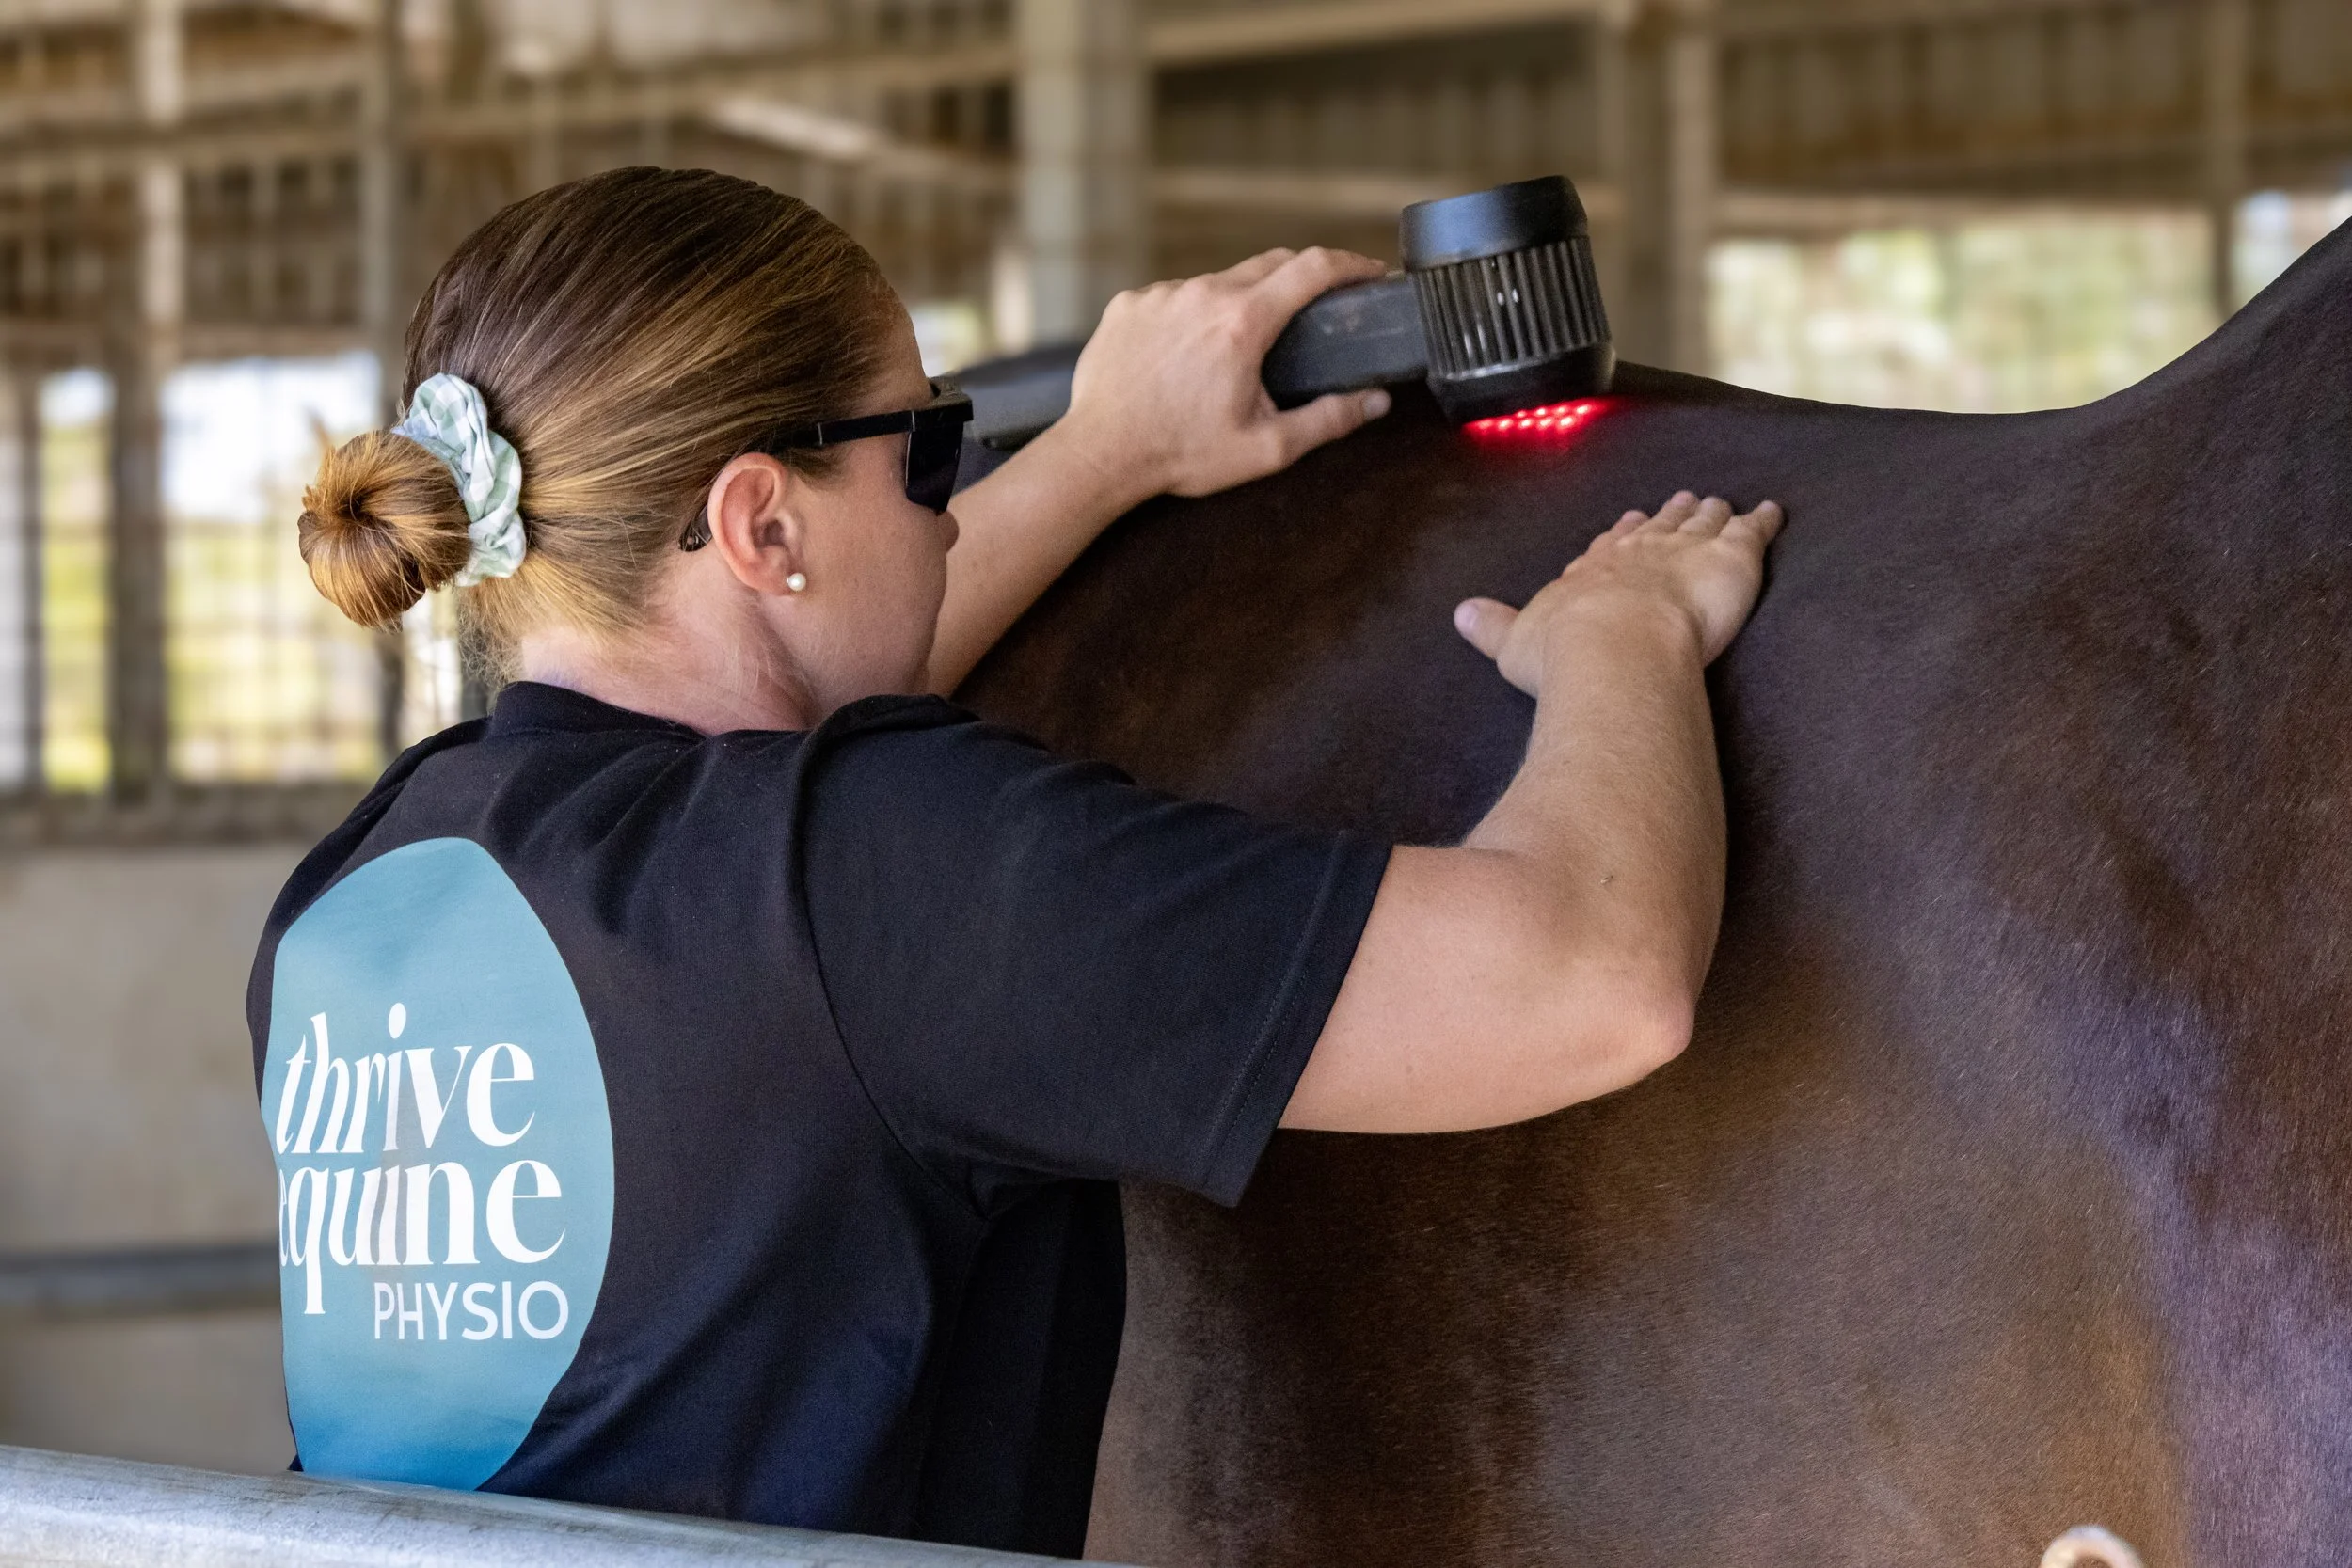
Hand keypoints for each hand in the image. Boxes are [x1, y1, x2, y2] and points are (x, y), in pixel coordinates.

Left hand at [1056, 247, 1395, 502]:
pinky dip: (1190, 317)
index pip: (1313, 268)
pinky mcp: (1128, 304)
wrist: (1100, 455)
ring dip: (1238, 303)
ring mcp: (1161, 295)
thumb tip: (1375, 400)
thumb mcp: (1266, 448)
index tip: (1370, 273)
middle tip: (1317, 308)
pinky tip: (1185, 357)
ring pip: (1217, 283)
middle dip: (1301, 279)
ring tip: (1237, 349)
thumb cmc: (1181, 454)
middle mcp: (1202, 294)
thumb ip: (1328, 421)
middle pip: (1270, 264)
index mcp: (1243, 323)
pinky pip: (1173, 298)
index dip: (1351, 264)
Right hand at [1454, 492, 1783, 695]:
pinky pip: (1752, 531)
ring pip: (1701, 524)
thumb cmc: (1563, 655)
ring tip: (1716, 502)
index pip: (1609, 547)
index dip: (1620, 536)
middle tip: (1677, 501)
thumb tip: (1459, 613)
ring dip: (1709, 512)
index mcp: (1591, 571)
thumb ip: (1492, 626)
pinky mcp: (1731, 558)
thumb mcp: (1513, 644)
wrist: (1614, 647)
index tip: (1628, 521)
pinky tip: (1772, 510)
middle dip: (1666, 516)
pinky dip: (1763, 519)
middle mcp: (1638, 552)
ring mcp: (1685, 550)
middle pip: (1657, 528)